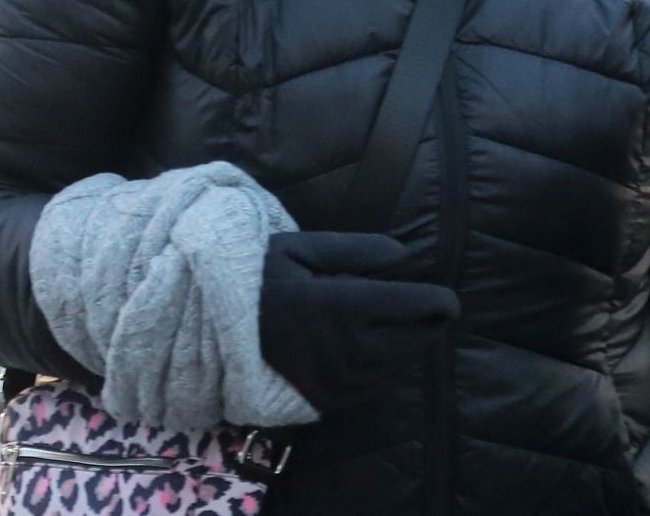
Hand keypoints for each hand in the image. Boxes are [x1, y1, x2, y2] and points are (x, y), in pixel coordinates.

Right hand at [258, 231, 459, 411]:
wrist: (202, 329)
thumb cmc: (255, 279)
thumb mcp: (302, 249)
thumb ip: (357, 249)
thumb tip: (404, 256)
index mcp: (343, 305)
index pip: (417, 308)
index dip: (441, 302)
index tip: (446, 299)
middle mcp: (346, 348)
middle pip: (416, 341)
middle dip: (430, 325)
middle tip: (432, 312)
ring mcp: (334, 380)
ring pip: (397, 367)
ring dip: (409, 349)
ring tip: (404, 330)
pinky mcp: (321, 400)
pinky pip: (371, 389)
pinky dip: (383, 371)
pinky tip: (376, 353)